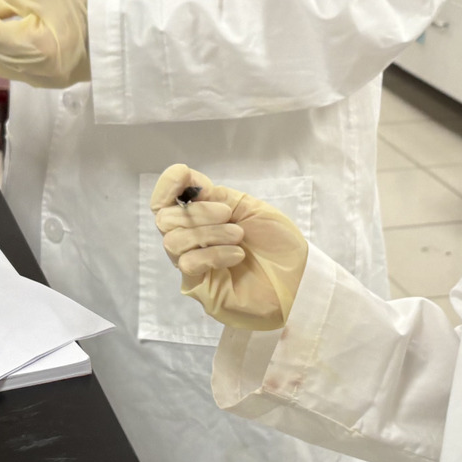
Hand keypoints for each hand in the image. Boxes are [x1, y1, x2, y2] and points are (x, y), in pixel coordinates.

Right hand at [151, 164, 308, 330]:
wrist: (298, 278)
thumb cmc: (278, 242)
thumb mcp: (248, 207)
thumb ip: (217, 195)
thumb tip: (190, 187)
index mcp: (201, 218)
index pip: (164, 201)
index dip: (167, 185)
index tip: (184, 175)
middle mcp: (190, 240)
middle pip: (165, 219)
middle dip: (198, 212)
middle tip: (228, 215)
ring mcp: (193, 264)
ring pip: (174, 241)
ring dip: (209, 233)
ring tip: (239, 236)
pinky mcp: (198, 287)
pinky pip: (188, 264)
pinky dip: (213, 254)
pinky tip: (237, 255)